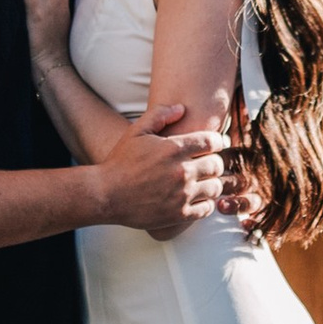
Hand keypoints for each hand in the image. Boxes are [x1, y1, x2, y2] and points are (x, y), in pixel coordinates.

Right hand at [90, 103, 228, 237]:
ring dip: (212, 182)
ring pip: (216, 186)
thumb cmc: (120, 161)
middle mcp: (182, 171)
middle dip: (214, 161)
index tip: (211, 145)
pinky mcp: (179, 214)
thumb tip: (182, 108)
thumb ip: (159, 115)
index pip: (212, 141)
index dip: (215, 141)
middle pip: (217, 164)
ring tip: (203, 180)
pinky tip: (196, 198)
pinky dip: (205, 203)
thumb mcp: (136, 131)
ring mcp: (182, 195)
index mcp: (174, 149)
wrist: (105, 194)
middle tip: (206, 162)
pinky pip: (206, 208)